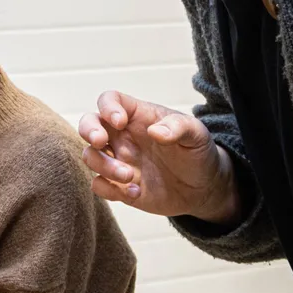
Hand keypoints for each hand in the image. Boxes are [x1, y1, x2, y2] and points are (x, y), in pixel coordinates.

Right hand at [77, 90, 240, 224]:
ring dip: (104, 166)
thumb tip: (156, 132)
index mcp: (137, 116)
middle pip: (89, 124)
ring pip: (90, 156)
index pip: (110, 100)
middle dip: (88, 131)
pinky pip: (99, 185)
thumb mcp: (196, 134)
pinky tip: (136, 192)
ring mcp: (119, 161)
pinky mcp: (119, 186)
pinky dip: (110, 190)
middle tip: (101, 142)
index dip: (108, 107)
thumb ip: (179, 127)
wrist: (204, 188)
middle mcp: (122, 137)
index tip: (120, 121)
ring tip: (130, 176)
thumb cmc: (197, 152)